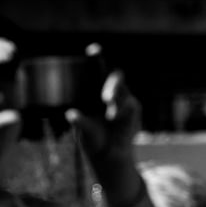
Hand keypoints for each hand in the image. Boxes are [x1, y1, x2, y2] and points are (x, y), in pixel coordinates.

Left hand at [69, 47, 140, 176]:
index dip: (96, 59)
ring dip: (118, 101)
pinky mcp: (134, 109)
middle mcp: (111, 92)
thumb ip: (80, 122)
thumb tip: (70, 114)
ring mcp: (124, 99)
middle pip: (116, 77)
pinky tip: (116, 121)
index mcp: (95, 92)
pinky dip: (123, 112)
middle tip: (105, 98)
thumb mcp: (85, 131)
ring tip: (111, 117)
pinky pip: (131, 105)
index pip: (96, 71)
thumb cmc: (93, 140)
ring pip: (124, 92)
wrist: (110, 157)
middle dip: (113, 83)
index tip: (93, 49)